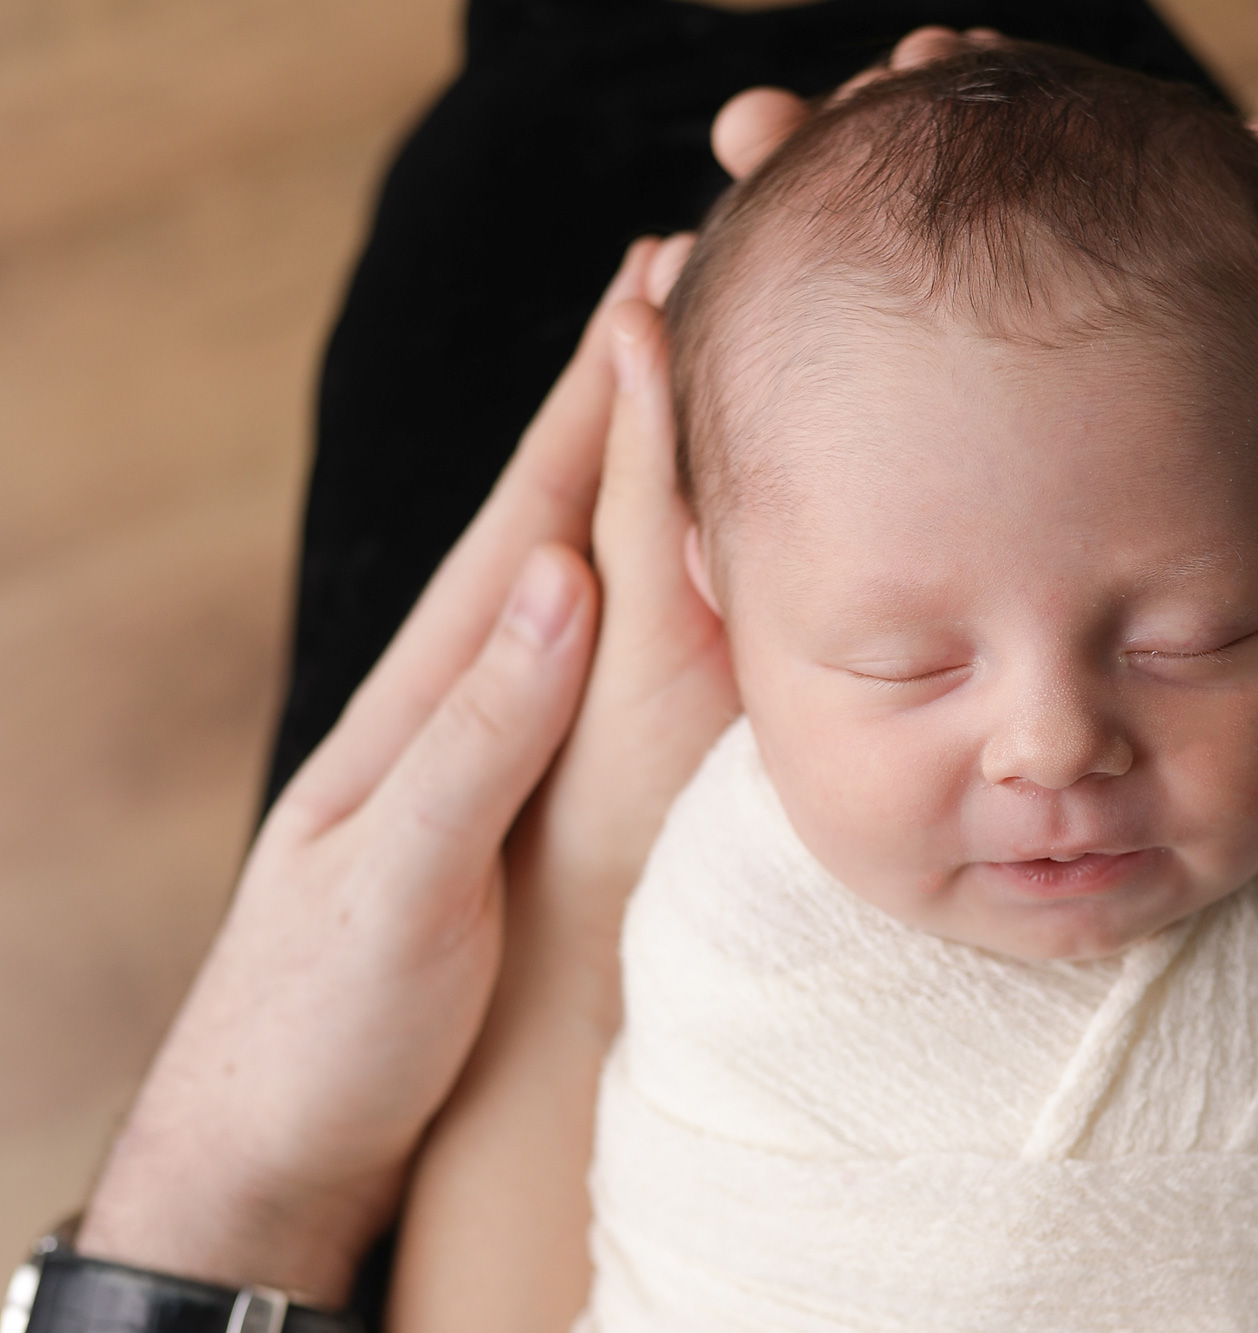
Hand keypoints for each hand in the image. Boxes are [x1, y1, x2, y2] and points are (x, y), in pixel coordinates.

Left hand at [74, 236, 676, 1307]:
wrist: (277, 1144)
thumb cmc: (325, 1022)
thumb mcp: (400, 880)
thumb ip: (480, 734)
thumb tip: (562, 575)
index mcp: (426, 696)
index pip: (526, 515)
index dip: (591, 398)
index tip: (654, 287)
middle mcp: (453, 700)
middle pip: (548, 521)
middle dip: (615, 403)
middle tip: (683, 296)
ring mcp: (473, 750)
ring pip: (566, 585)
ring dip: (622, 483)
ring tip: (686, 406)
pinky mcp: (498, 808)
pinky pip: (580, 669)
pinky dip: (626, 593)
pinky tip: (655, 583)